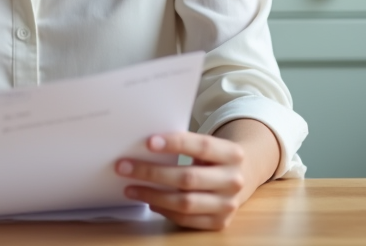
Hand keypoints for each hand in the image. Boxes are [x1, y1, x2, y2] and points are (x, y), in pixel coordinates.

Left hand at [116, 129, 263, 230]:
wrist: (242, 176)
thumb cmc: (213, 157)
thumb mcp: (208, 146)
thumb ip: (185, 145)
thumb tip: (144, 147)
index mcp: (232, 154)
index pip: (202, 146)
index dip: (175, 143)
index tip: (148, 142)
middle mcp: (233, 180)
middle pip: (188, 178)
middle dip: (151, 172)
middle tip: (124, 167)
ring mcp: (228, 205)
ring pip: (184, 202)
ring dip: (152, 195)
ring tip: (130, 188)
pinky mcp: (220, 222)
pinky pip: (186, 219)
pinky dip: (165, 210)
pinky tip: (150, 201)